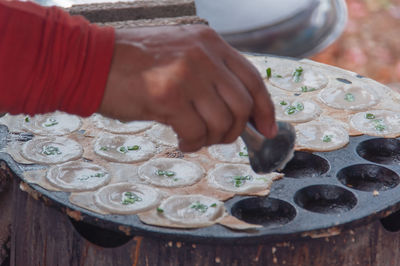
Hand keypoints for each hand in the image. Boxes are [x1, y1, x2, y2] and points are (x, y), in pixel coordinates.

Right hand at [98, 25, 276, 151]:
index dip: (265, 109)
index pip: (252, 79)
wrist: (92, 62)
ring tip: (194, 137)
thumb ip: (210, 76)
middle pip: (242, 105)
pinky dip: (192, 143)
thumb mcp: (180, 55)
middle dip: (235, 130)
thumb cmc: (134, 64)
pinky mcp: (169, 96)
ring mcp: (187, 74)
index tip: (268, 129)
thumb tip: (236, 111)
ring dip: (211, 139)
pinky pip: (196, 133)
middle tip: (219, 137)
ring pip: (222, 122)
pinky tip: (181, 139)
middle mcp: (203, 55)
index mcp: (210, 43)